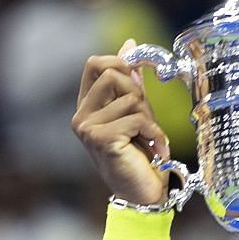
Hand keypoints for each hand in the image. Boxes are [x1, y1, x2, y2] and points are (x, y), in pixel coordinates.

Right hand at [71, 41, 170, 204]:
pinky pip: (137, 119)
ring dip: (151, 120)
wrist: (143, 195)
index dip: (121, 62)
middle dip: (140, 95)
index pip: (95, 64)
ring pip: (130, 99)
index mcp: (87, 105)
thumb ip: (132, 82)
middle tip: (148, 122)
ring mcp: (87, 127)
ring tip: (152, 141)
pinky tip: (157, 150)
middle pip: (114, 75)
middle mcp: (81, 115)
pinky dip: (155, 134)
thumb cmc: (141, 155)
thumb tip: (130, 44)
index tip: (140, 75)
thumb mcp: (138, 112)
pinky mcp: (101, 139)